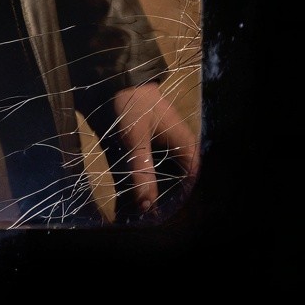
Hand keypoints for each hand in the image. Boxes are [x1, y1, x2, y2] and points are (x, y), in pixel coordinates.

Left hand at [93, 82, 197, 219]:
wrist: (112, 79)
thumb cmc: (133, 104)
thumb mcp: (136, 139)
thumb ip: (142, 171)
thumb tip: (148, 205)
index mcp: (186, 148)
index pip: (192, 185)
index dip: (182, 205)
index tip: (166, 221)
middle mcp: (176, 154)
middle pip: (175, 189)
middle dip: (162, 206)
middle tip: (146, 225)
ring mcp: (159, 155)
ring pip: (159, 185)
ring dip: (147, 200)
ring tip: (134, 221)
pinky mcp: (143, 154)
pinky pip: (143, 177)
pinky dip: (136, 190)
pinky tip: (126, 208)